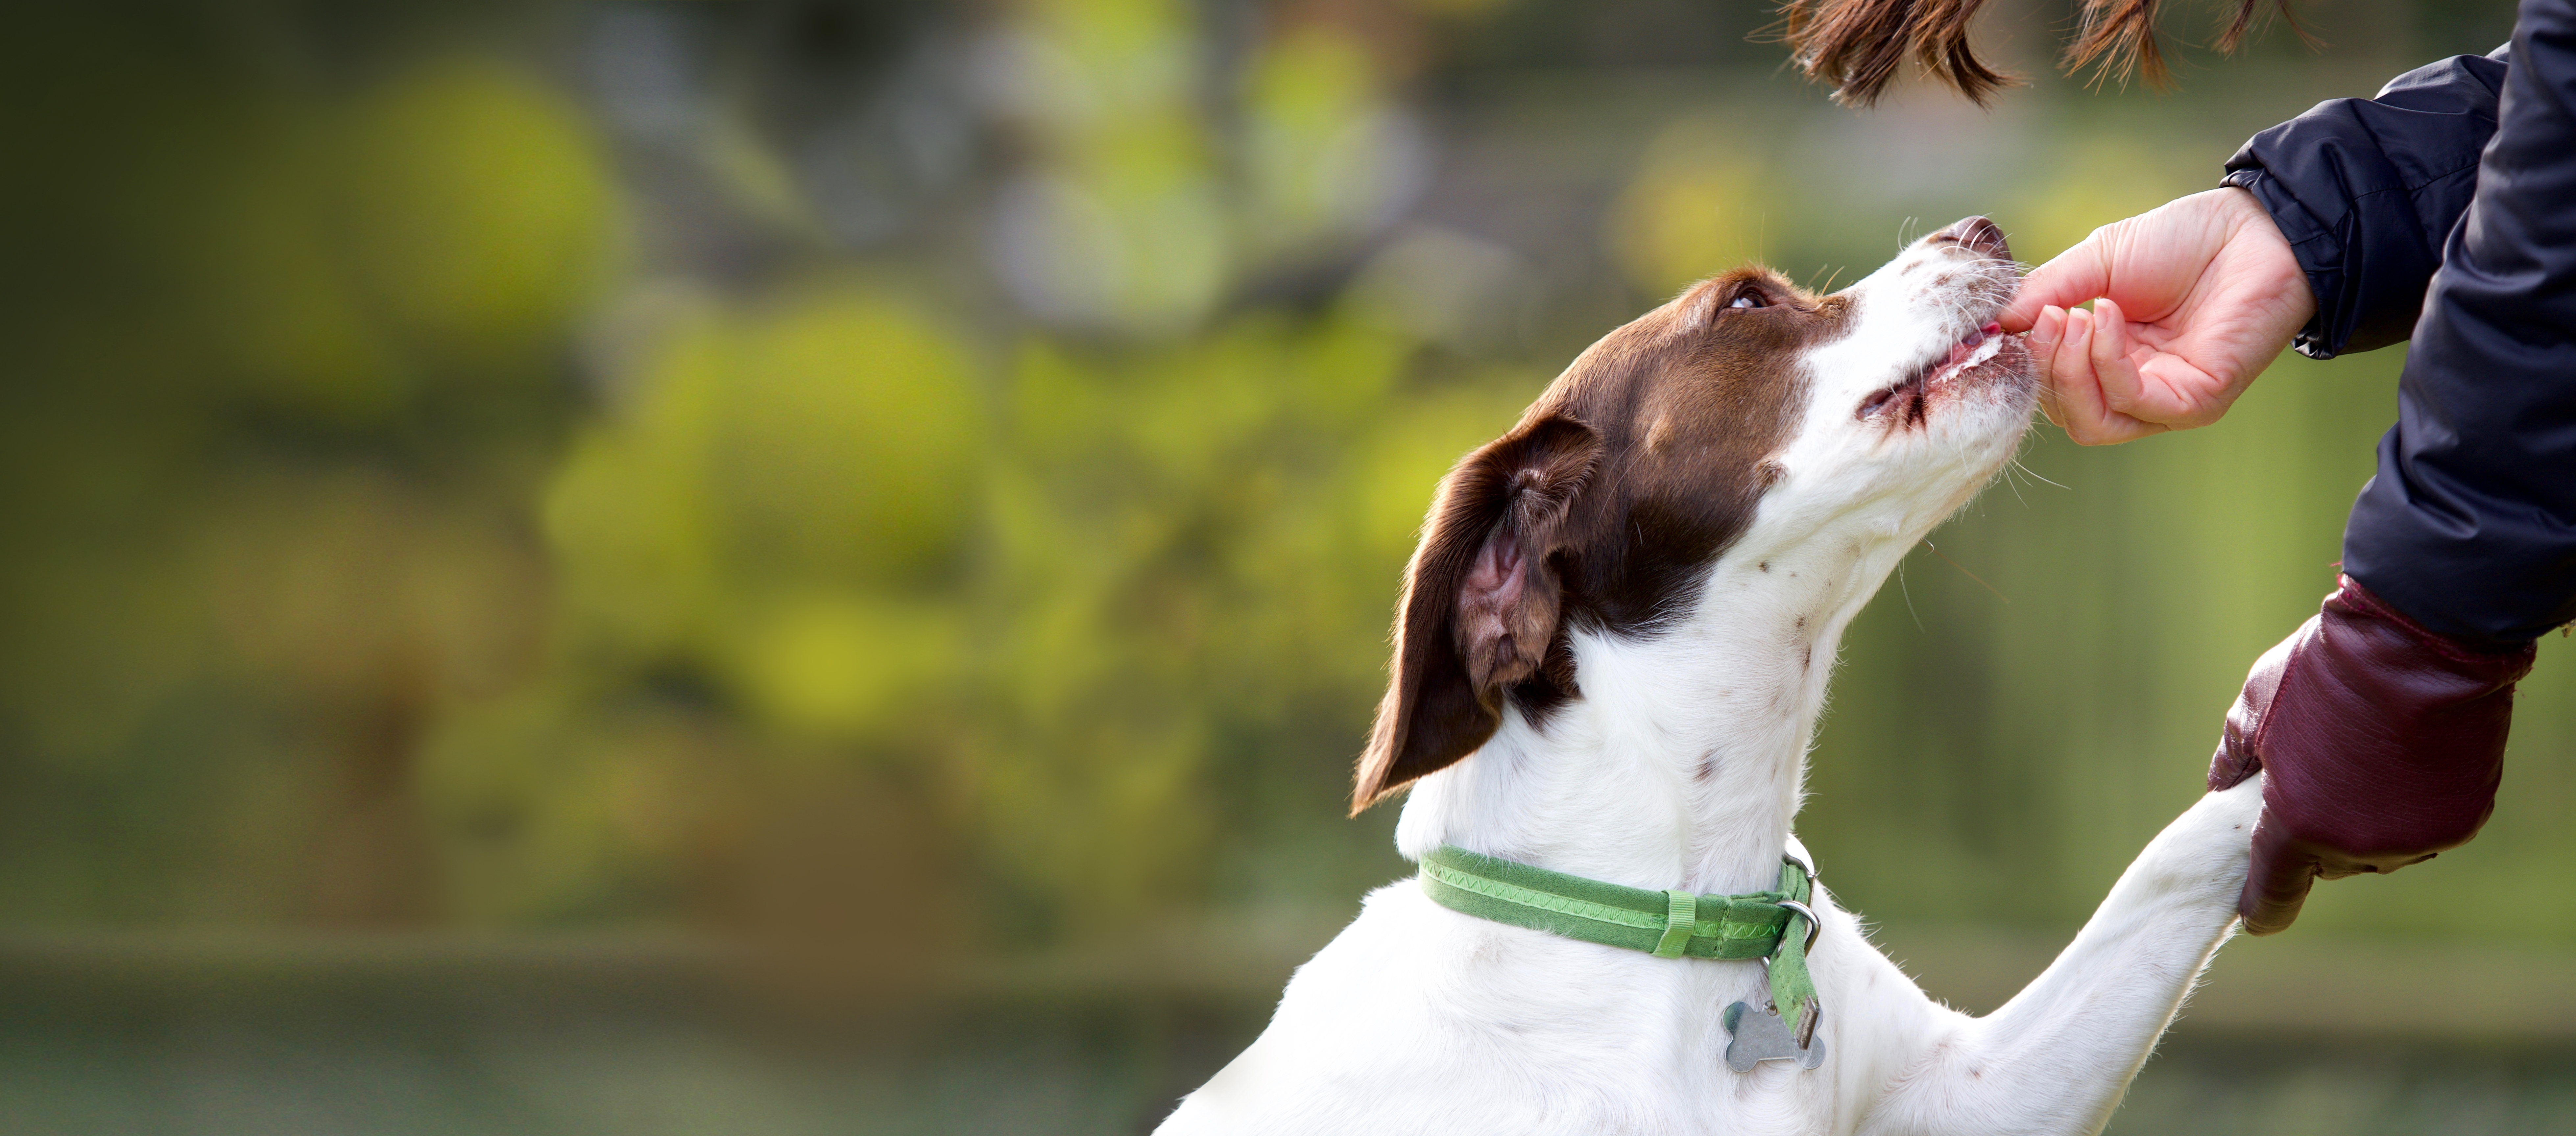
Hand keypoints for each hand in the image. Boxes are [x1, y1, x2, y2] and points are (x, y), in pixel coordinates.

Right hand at [1999, 188, 2315, 444]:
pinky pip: (2132, 402)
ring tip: (2074, 317)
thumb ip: (2045, 294)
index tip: (2010, 321)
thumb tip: (1992, 325)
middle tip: (2044, 317)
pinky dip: (2108, 362)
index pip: (2051, 387)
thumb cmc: (2183, 241)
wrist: (2254, 228)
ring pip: (2091, 423)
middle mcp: (2136, 389)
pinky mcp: (2196, 403)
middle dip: (2043, 367)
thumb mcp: (2096, 261)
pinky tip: (2107, 315)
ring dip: (2070, 371)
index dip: (2024, 361)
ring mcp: (2165, 401)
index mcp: (2109, 359)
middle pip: (2065, 413)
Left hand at [2206, 577, 2536, 934]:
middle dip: (2314, 831)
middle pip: (2327, 862)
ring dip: (2364, 820)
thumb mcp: (2255, 708)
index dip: (2261, 906)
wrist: (2420, 641)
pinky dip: (2410, 807)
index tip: (2255, 915)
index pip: (2273, 893)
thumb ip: (2233, 760)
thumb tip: (2217, 788)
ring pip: (2377, 849)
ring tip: (2361, 761)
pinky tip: (2405, 762)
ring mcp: (2415, 838)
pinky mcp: (2461, 823)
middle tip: (2314, 781)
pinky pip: (2422, 830)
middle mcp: (2359, 846)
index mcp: (2298, 825)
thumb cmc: (2325, 672)